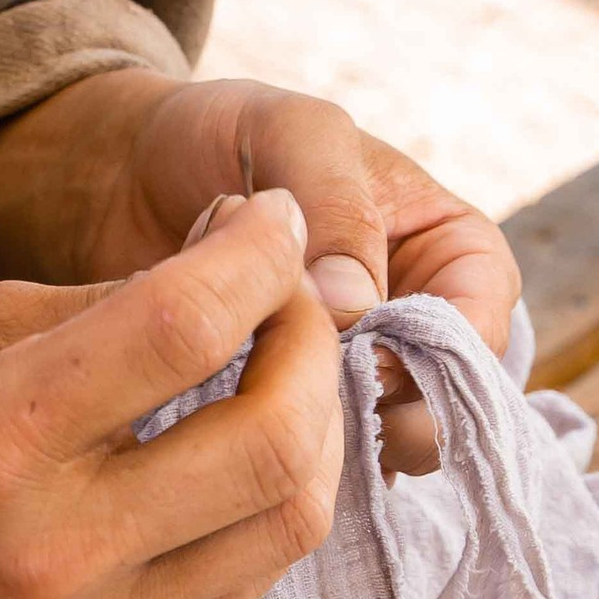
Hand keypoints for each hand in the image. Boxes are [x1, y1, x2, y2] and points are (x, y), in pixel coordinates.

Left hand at [0, 73, 518, 471]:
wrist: (116, 174)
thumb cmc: (219, 134)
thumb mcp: (289, 131)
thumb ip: (336, 201)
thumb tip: (357, 306)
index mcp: (450, 254)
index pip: (482, 332)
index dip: (432, 359)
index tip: (358, 357)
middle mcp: (414, 329)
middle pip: (437, 410)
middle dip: (375, 413)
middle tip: (298, 403)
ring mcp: (351, 383)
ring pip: (371, 449)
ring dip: (317, 443)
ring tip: (245, 412)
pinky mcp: (284, 422)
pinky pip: (303, 467)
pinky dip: (268, 458)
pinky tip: (215, 437)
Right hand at [0, 184, 341, 598]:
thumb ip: (104, 302)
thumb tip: (241, 252)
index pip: (181, 328)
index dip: (258, 255)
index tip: (271, 218)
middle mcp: (53, 548)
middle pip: (271, 438)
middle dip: (311, 342)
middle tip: (293, 296)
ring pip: (291, 517)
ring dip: (316, 425)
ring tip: (285, 371)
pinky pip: (252, 574)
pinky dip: (271, 495)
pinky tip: (240, 450)